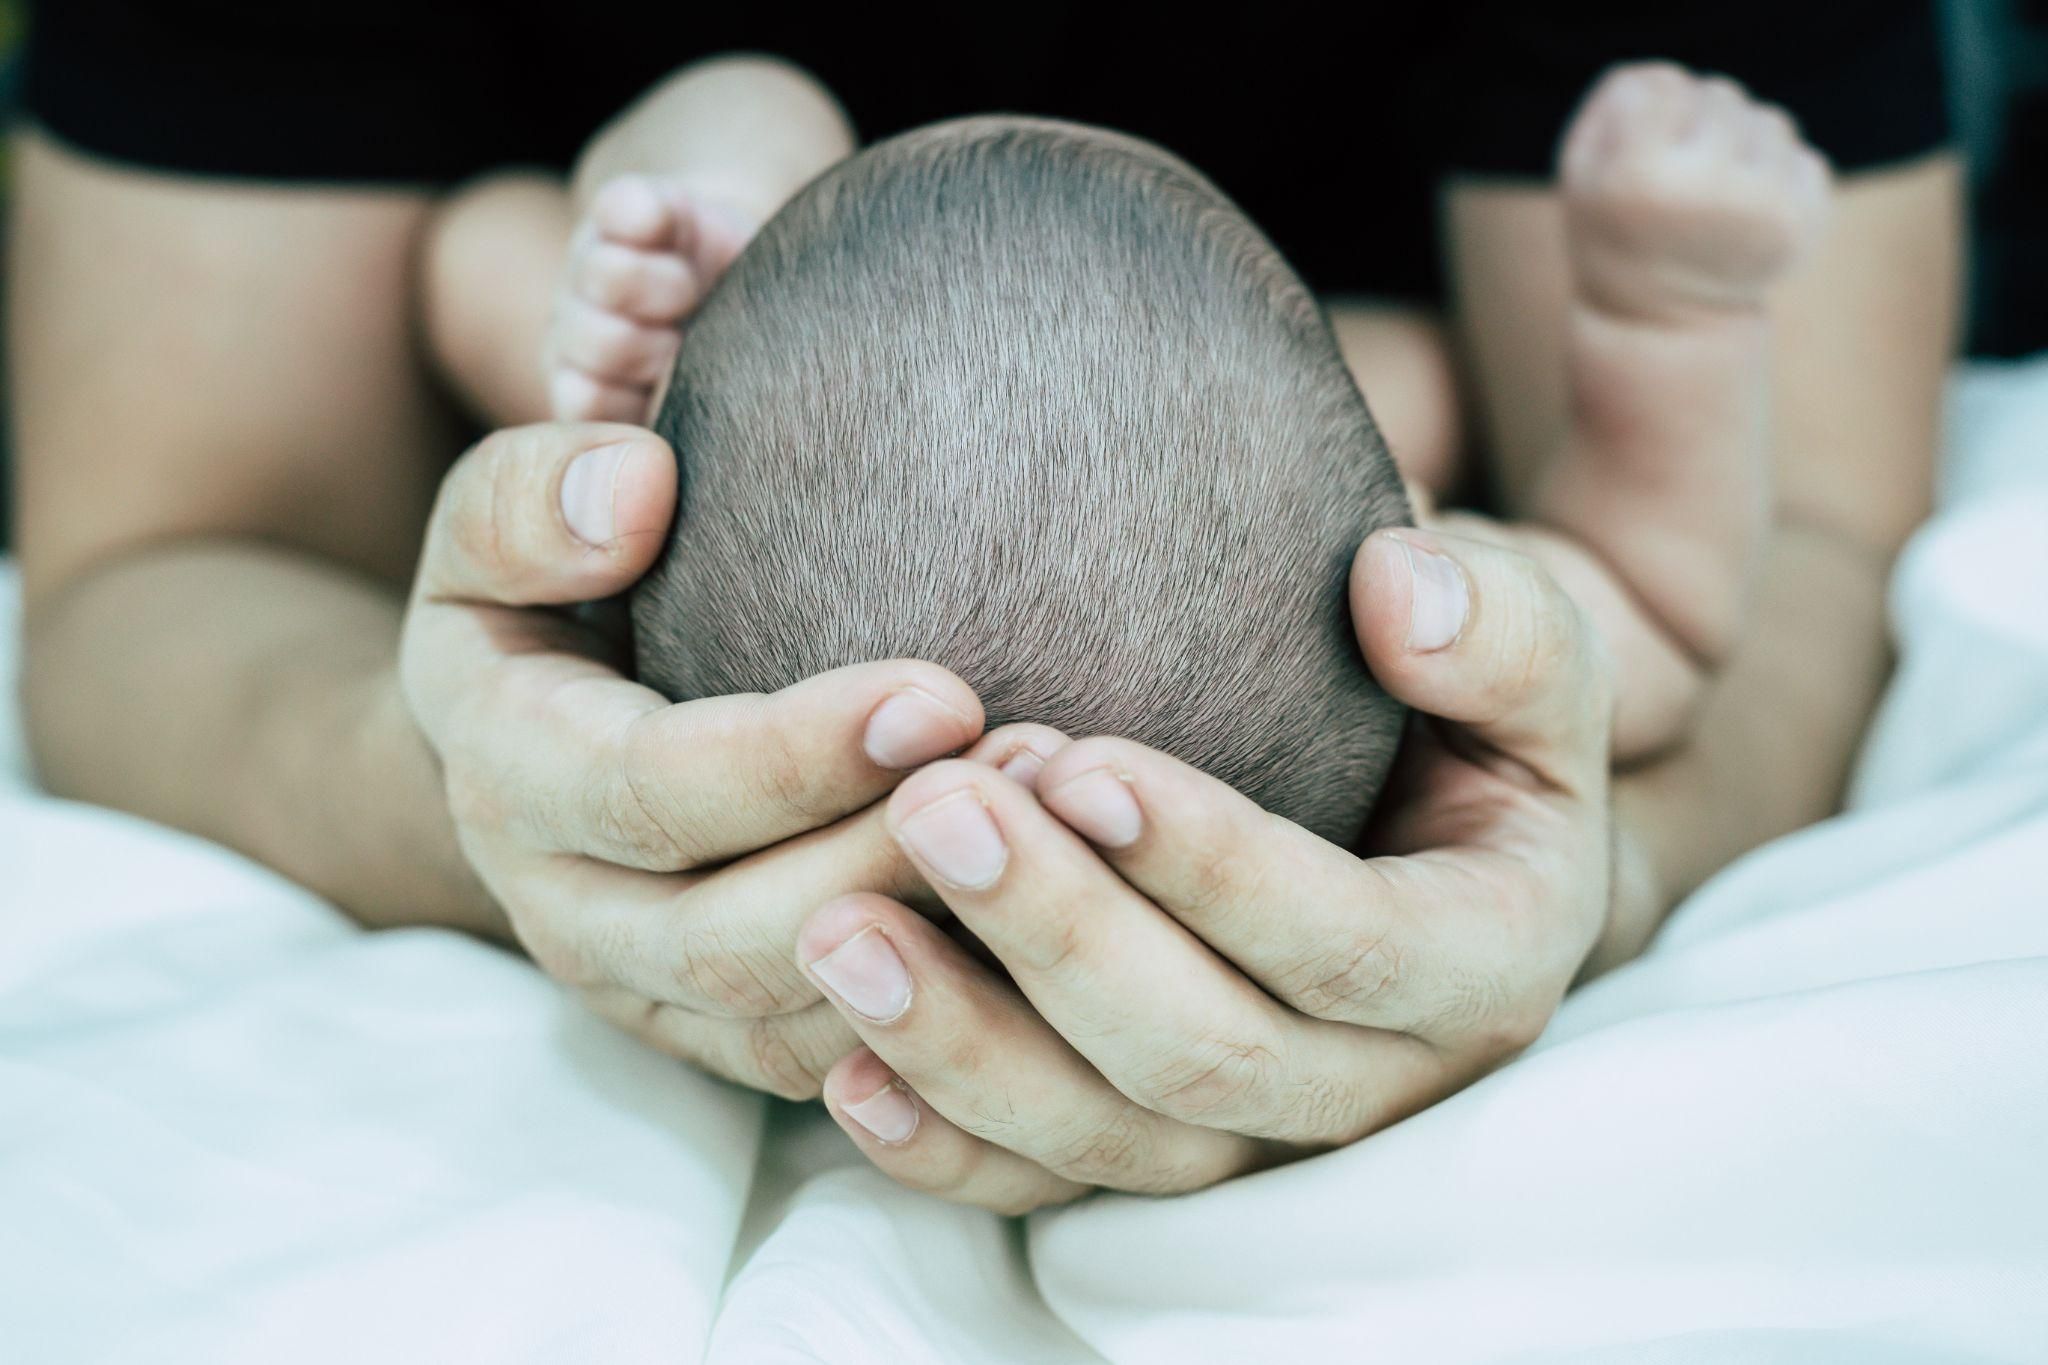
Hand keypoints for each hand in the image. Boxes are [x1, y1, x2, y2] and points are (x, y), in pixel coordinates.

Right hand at [397, 422, 989, 1095]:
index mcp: (510, 776)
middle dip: (892, 860)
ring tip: (1069, 842)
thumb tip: (633, 485)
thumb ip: (529, 499)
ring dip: (940, 943)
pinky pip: (841, 1059)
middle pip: (732, 933)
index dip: (792, 757)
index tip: (940, 696)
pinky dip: (945, 1014)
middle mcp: (568, 911)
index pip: (649, 790)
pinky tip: (1047, 931)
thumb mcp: (494, 529)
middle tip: (1034, 773)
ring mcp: (649, 992)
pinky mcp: (724, 1036)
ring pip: (801, 1017)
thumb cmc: (542, 597)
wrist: (530, 741)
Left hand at [790, 528, 1612, 1209]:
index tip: (1072, 762)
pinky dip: (946, 1145)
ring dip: (968, 1048)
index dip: (1210, 865)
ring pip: (1110, 1142)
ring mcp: (1261, 1143)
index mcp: (1484, 965)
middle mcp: (1375, 1082)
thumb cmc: (1463, 725)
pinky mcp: (1165, 1160)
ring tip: (838, 934)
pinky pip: (1048, 1189)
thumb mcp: (1528, 667)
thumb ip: (1497, 630)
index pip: (1347, 941)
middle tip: (928, 812)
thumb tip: (1398, 590)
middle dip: (1058, 938)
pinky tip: (844, 1075)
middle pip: (1205, 1056)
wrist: (1430, 834)